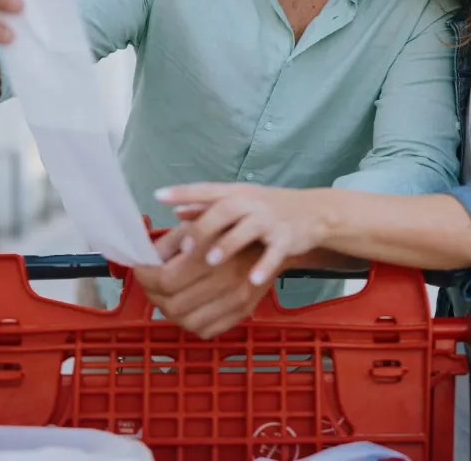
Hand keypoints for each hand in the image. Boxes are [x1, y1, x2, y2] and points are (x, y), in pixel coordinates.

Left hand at [133, 227, 275, 338]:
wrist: (277, 236)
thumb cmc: (234, 224)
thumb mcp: (201, 220)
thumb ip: (172, 240)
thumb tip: (147, 259)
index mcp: (212, 253)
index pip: (164, 279)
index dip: (145, 276)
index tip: (141, 268)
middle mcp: (226, 280)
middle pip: (172, 304)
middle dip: (153, 295)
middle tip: (150, 282)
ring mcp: (236, 299)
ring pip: (187, 322)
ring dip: (170, 311)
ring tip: (166, 295)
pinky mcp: (244, 311)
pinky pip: (207, 330)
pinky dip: (191, 322)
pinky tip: (188, 305)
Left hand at [155, 183, 327, 290]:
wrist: (311, 212)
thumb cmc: (266, 208)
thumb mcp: (237, 201)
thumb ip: (206, 206)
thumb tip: (174, 209)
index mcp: (234, 194)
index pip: (205, 189)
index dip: (182, 192)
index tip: (159, 196)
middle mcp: (251, 203)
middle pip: (224, 209)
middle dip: (203, 228)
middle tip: (184, 248)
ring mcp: (269, 220)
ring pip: (247, 229)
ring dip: (228, 245)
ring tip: (211, 261)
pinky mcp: (287, 237)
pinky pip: (275, 253)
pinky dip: (264, 266)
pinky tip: (253, 280)